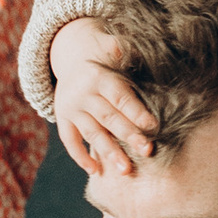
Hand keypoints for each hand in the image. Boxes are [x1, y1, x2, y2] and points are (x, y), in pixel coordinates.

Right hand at [48, 17, 153, 175]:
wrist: (71, 58)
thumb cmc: (104, 57)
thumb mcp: (112, 47)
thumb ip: (124, 50)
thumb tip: (140, 50)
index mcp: (99, 77)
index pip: (119, 97)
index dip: (136, 111)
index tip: (153, 126)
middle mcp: (83, 94)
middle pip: (108, 118)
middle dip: (128, 135)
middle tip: (147, 151)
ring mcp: (71, 109)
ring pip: (92, 133)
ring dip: (109, 152)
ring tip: (125, 170)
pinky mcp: (63, 120)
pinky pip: (70, 141)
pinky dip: (81, 156)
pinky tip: (96, 170)